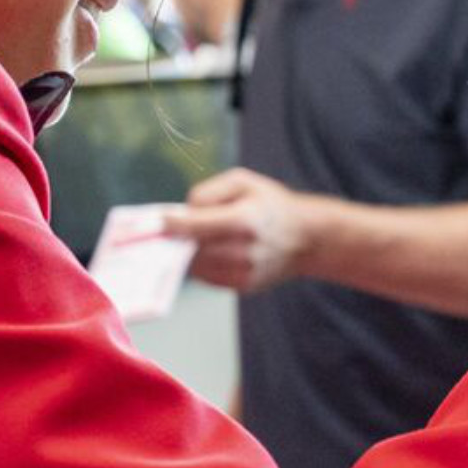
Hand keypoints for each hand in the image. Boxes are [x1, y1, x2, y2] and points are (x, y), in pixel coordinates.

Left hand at [166, 169, 313, 292]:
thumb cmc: (271, 204)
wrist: (307, 238)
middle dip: (181, 239)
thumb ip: (209, 191)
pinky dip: (202, 265)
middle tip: (178, 230)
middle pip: (193, 248)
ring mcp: (246, 272)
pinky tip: (212, 252)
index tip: (161, 221)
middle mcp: (245, 250)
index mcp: (244, 220)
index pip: (195, 226)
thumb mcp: (243, 181)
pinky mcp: (245, 286)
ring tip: (196, 240)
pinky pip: (208, 278)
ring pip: (197, 266)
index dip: (172, 224)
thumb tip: (183, 212)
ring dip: (190, 254)